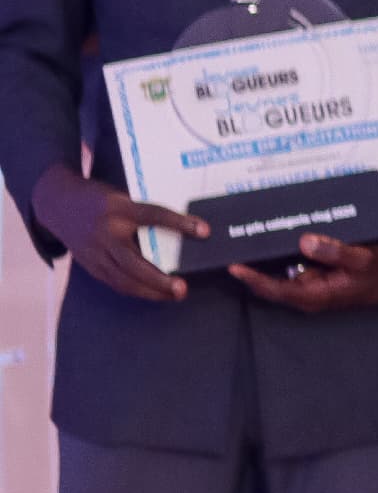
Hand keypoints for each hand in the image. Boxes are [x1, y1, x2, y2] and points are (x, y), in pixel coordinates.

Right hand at [33, 162, 205, 302]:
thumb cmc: (99, 199)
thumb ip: (144, 213)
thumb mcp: (122, 197)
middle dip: (159, 280)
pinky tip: (153, 292)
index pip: (154, 215)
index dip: (180, 223)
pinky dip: (135, 289)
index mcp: (119, 208)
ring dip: (149, 291)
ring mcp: (95, 251)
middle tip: (182, 288)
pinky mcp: (89, 264)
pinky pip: (114, 282)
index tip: (204, 231)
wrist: (58, 204)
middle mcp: (105, 232)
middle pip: (134, 262)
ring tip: (173, 295)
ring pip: (122, 279)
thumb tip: (183, 228)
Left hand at [228, 233, 377, 313]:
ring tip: (252, 241)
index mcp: (317, 294)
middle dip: (255, 269)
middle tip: (236, 248)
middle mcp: (312, 294)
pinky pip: (299, 269)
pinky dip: (287, 257)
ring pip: (285, 276)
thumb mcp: (363, 258)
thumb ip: (334, 251)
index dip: (253, 279)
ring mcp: (317, 288)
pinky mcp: (323, 279)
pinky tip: (283, 240)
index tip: (234, 266)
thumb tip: (304, 242)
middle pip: (274, 285)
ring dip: (270, 262)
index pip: (276, 290)